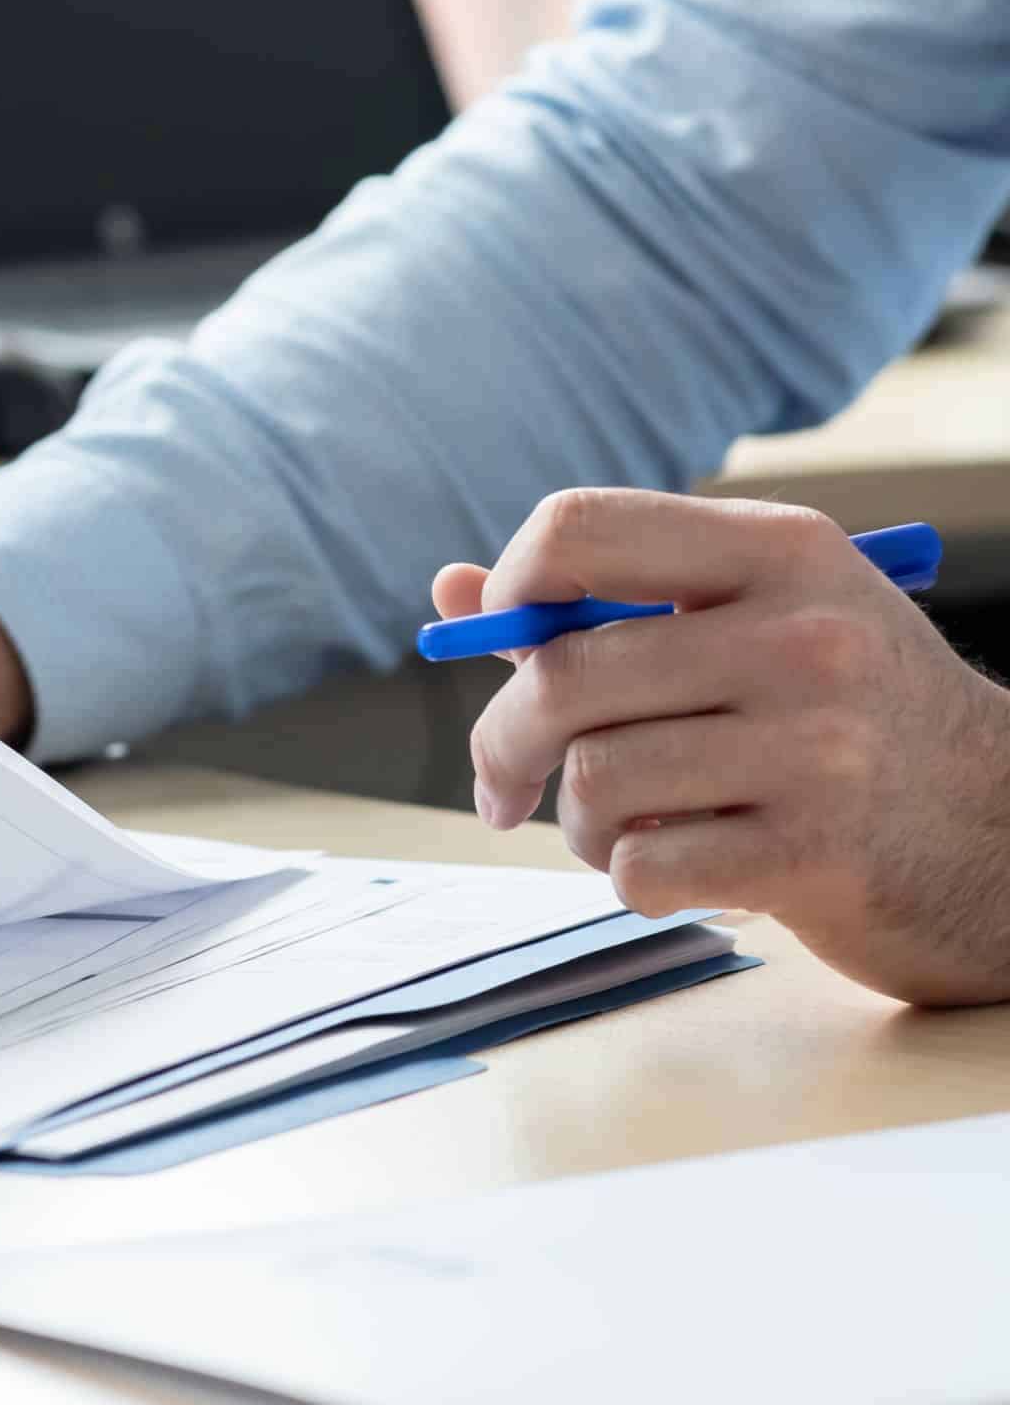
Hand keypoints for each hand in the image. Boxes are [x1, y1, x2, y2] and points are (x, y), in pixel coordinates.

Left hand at [435, 489, 1009, 1005]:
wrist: (1008, 837)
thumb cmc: (850, 722)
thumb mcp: (755, 626)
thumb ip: (602, 608)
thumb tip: (450, 595)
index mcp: (780, 552)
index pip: (580, 527)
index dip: (510, 586)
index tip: (503, 641)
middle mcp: (802, 636)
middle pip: (563, 675)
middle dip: (506, 741)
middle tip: (504, 782)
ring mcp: (816, 747)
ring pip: (593, 779)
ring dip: (579, 823)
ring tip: (624, 827)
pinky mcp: (814, 854)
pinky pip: (640, 866)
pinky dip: (631, 878)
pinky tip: (677, 868)